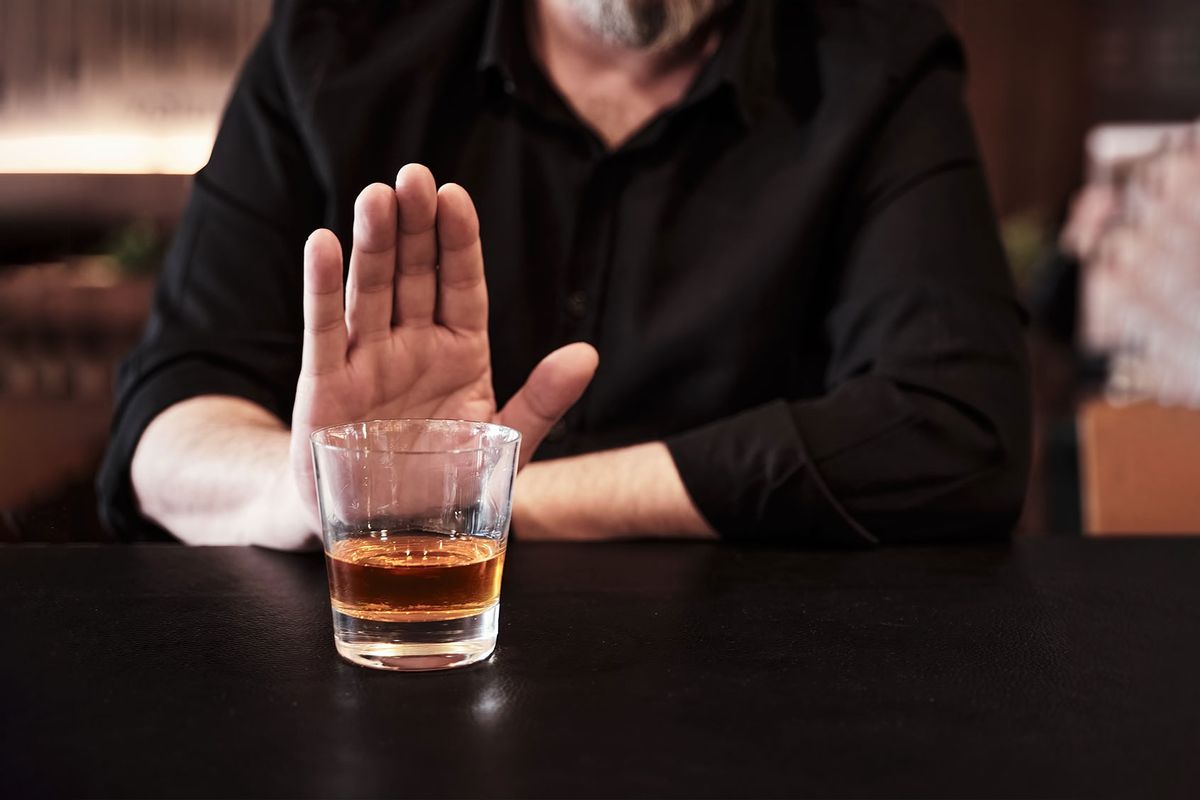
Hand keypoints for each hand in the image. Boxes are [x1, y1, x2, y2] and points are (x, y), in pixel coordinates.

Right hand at [290, 163, 597, 519]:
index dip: (458, 242)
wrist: (384, 538)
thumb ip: (542, 402)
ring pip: (370, 292)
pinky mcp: (326, 388)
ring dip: (372, 245)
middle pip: (413, 275)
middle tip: (413, 176)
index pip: (462, 285)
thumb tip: (587, 354)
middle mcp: (413, 347)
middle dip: (413, 227)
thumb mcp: (502, 446)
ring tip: (376, 197)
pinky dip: (323, 290)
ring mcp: (368, 362)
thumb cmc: (445, 487)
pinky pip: (325, 333)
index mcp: (461, 353)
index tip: (454, 196)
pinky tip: (323, 244)